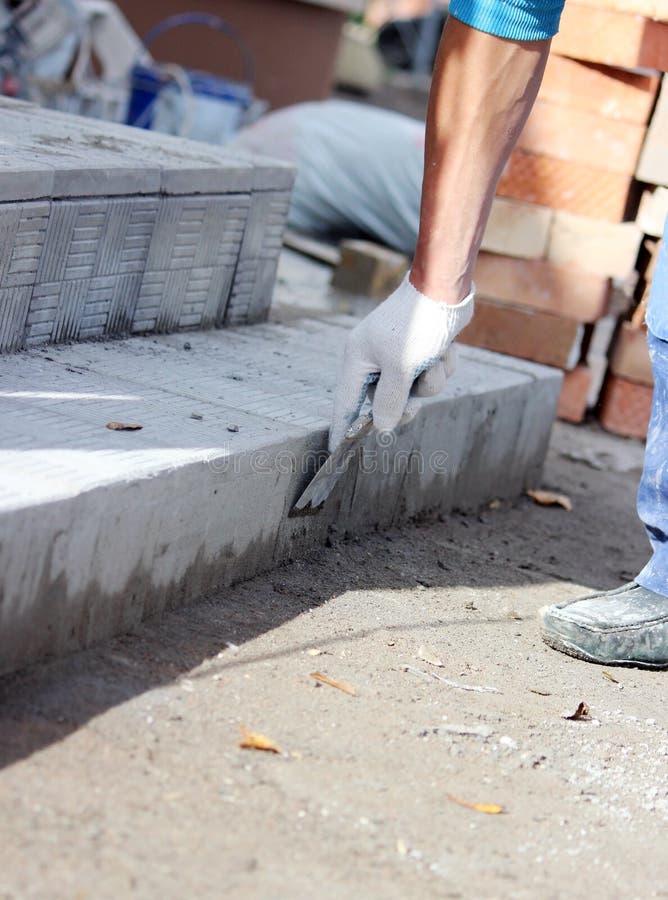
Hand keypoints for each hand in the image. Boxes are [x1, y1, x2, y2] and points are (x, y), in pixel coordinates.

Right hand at [329, 275, 473, 451]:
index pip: (345, 402)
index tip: (337, 451)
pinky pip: (430, 374)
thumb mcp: (401, 367)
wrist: (446, 288)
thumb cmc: (417, 324)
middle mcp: (375, 357)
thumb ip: (388, 401)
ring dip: (431, 380)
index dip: (342, 428)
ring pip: (415, 389)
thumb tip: (380, 428)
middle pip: (385, 401)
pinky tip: (445, 348)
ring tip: (435, 359)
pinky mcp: (422, 349)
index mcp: (358, 358)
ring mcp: (399, 353)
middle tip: (414, 405)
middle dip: (408, 400)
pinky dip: (441, 366)